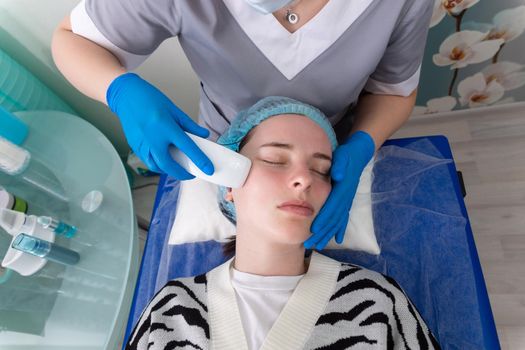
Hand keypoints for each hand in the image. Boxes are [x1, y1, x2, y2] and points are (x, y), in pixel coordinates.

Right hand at [106, 73, 213, 178]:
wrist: (127, 96)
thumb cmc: (150, 100)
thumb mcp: (174, 110)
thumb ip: (190, 125)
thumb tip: (204, 135)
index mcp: (166, 127)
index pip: (187, 148)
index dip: (200, 160)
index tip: (208, 169)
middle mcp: (153, 138)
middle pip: (169, 165)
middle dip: (181, 174)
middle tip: (191, 174)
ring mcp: (142, 144)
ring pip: (156, 166)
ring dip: (169, 171)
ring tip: (178, 168)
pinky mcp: (135, 146)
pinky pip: (148, 161)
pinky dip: (158, 165)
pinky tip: (165, 161)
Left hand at [304, 131, 374, 249]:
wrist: (358, 155)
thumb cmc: (346, 155)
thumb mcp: (343, 156)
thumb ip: (340, 164)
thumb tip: (338, 175)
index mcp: (343, 188)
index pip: (332, 206)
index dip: (323, 218)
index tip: (313, 229)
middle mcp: (346, 198)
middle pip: (333, 218)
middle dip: (321, 232)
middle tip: (309, 243)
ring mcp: (347, 201)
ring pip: (337, 221)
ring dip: (328, 234)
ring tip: (318, 245)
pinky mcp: (347, 201)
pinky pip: (343, 218)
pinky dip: (340, 229)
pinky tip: (336, 240)